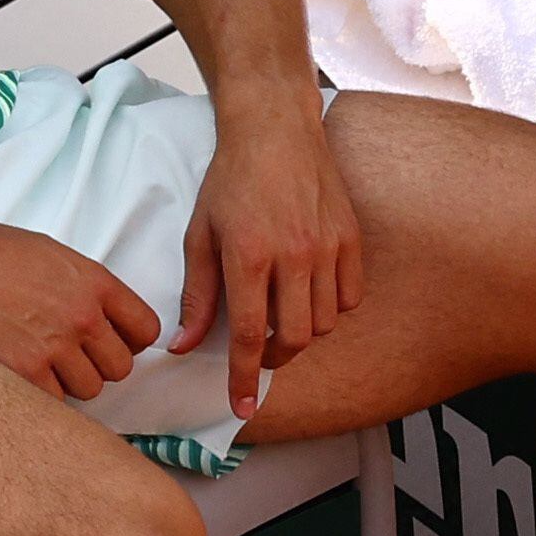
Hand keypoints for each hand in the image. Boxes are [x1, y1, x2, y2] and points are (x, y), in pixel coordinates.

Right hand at [0, 211, 160, 402]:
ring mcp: (54, 345)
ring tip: (48, 361)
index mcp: (96, 284)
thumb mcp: (60, 257)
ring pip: (90, 389)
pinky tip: (27, 371)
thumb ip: (92, 289)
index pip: (146, 330)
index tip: (115, 341)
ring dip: (73, 381)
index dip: (131, 340)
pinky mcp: (24, 369)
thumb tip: (111, 323)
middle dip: (101, 364)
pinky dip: (44, 392)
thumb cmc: (0, 255)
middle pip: (121, 368)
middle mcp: (82, 316)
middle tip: (76, 354)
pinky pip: (55, 400)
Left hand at [173, 93, 364, 419]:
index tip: (242, 406)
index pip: (250, 336)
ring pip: (324, 323)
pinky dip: (331, 308)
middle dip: (273, 358)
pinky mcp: (350, 237)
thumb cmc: (230, 180)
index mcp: (249, 255)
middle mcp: (294, 254)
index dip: (244, 377)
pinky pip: (349, 297)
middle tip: (258, 352)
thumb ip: (196, 296)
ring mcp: (328, 246)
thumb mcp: (200, 236)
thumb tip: (185, 346)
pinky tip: (310, 294)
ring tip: (282, 317)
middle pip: (294, 338)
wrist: (274, 129)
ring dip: (302, 334)